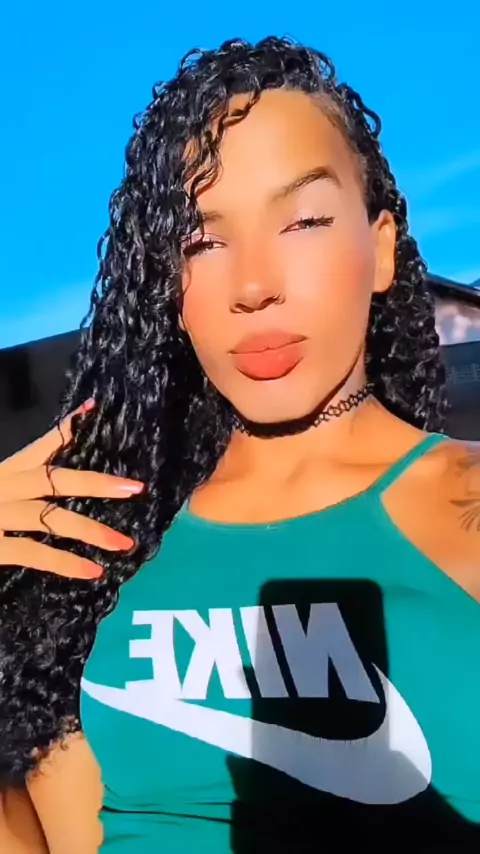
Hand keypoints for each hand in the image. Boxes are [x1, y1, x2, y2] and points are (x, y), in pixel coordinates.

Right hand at [0, 400, 143, 578]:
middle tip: (134, 488)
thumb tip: (42, 479)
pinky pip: (34, 554)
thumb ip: (18, 475)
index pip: (39, 445)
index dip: (67, 429)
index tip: (93, 409)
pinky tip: (92, 572)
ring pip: (52, 520)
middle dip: (97, 483)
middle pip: (56, 480)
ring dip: (92, 531)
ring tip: (125, 543)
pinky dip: (65, 564)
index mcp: (1, 470)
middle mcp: (2, 487)